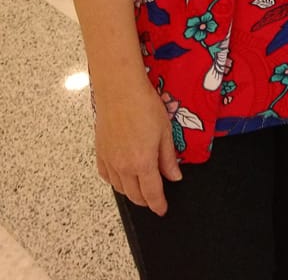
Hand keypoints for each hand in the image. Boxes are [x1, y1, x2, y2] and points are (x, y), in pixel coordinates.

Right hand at [94, 81, 181, 215]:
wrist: (119, 91)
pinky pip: (106, 177)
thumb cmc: (145, 106)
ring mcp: (110, 161)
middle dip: (146, 201)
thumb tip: (174, 177)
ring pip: (120, 188)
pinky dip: (116, 182)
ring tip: (141, 189)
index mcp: (142, 163)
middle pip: (134, 195)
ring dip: (131, 193)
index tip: (162, 210)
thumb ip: (168, 158)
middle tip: (154, 200)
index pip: (152, 193)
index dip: (158, 204)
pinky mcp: (100, 153)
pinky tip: (122, 178)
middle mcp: (124, 167)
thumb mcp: (165, 131)